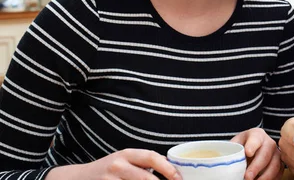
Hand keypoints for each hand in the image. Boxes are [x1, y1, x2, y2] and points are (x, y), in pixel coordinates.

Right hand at [46, 149, 180, 179]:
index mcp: (126, 154)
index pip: (152, 157)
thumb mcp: (124, 160)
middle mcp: (117, 165)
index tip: (179, 178)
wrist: (77, 179)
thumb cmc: (107, 170)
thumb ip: (144, 162)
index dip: (168, 168)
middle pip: (146, 178)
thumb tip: (171, 167)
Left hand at [231, 128, 280, 179]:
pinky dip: (271, 179)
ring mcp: (276, 153)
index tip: (248, 152)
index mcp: (257, 135)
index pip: (255, 139)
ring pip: (274, 165)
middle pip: (265, 154)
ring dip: (265, 176)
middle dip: (256, 167)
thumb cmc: (244, 146)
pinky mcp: (280, 164)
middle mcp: (269, 143)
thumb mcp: (236, 144)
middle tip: (247, 177)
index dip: (252, 145)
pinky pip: (279, 173)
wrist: (253, 148)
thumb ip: (233, 150)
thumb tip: (224, 160)